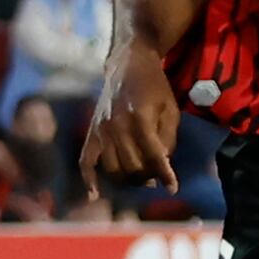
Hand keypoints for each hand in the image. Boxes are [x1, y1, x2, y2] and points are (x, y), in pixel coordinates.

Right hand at [81, 43, 180, 194]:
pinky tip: (94, 194)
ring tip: (140, 177)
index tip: (173, 188)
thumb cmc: (154, 86)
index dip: (165, 175)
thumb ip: (168, 138)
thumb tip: (162, 164)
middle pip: (133, 167)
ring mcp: (102, 130)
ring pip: (113, 169)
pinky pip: (85, 160)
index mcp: (140, 118)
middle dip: (148, 177)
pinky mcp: (92, 131)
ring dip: (128, 180)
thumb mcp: (170, 109)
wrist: (128, 63)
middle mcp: (118, 126)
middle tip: (156, 177)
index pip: (154, 156)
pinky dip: (89, 179)